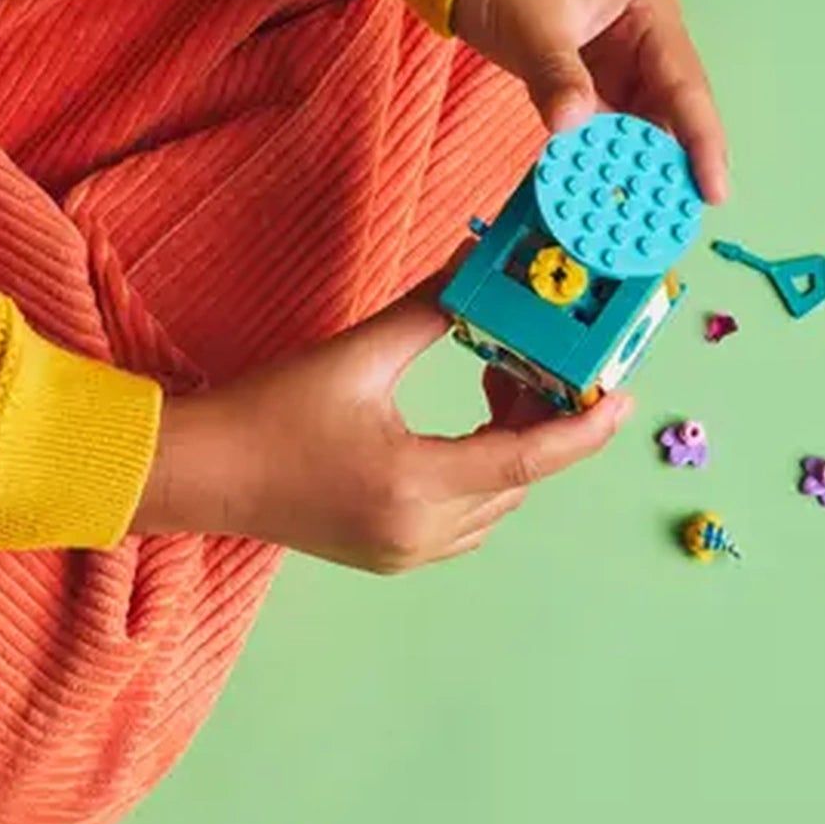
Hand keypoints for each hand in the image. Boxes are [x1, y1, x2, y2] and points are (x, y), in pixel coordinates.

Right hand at [132, 288, 629, 569]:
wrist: (199, 474)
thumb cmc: (267, 412)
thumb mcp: (355, 356)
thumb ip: (428, 314)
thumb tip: (478, 268)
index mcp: (413, 484)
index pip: (526, 462)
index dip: (583, 431)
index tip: (625, 400)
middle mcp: (418, 532)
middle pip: (517, 482)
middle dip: (543, 423)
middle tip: (543, 361)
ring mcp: (405, 553)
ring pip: (496, 505)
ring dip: (512, 451)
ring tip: (500, 381)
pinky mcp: (391, 556)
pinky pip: (466, 521)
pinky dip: (481, 478)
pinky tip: (466, 426)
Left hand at [453, 0, 729, 200]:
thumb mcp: (534, 22)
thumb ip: (557, 76)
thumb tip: (573, 127)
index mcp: (649, 15)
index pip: (686, 86)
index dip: (702, 142)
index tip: (713, 191)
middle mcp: (645, 43)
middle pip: (671, 114)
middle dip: (671, 167)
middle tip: (671, 222)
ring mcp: (617, 65)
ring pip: (638, 127)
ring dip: (635, 168)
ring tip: (638, 219)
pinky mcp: (588, 82)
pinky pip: (604, 128)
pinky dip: (602, 158)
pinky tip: (600, 192)